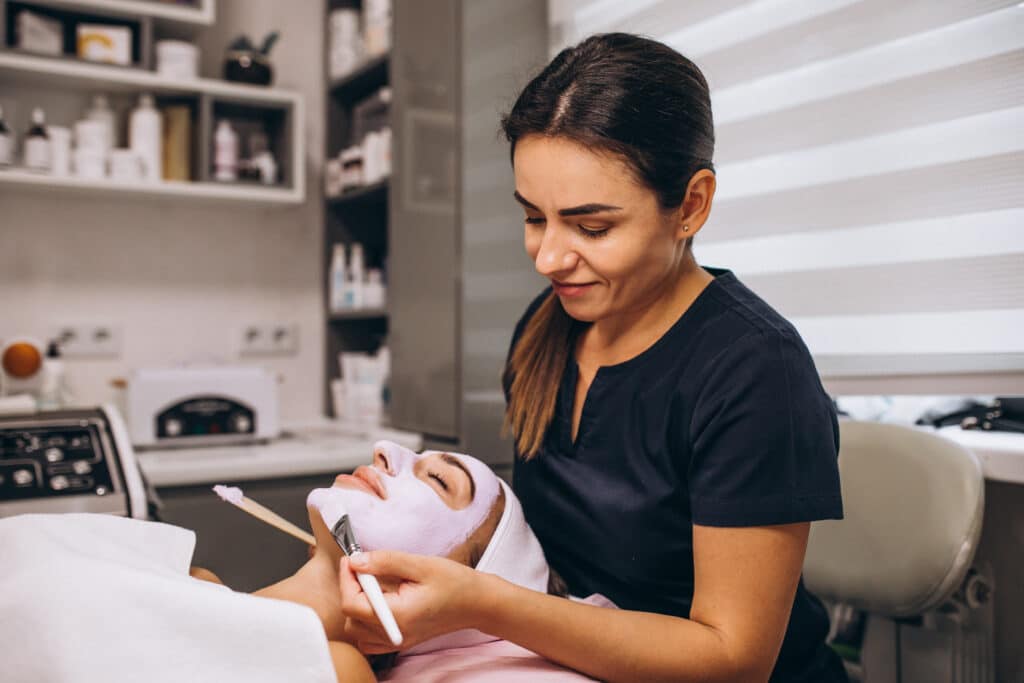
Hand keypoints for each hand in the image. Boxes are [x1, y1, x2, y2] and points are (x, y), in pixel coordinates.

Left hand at [338, 550, 483, 653]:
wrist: (477, 603)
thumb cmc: (454, 582)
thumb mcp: (420, 564)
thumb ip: (385, 562)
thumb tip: (356, 561)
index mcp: (398, 615)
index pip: (351, 604)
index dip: (346, 579)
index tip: (351, 559)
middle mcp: (394, 634)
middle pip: (350, 618)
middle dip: (351, 589)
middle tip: (365, 568)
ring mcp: (397, 641)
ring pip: (357, 630)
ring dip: (357, 605)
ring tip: (375, 585)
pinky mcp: (400, 641)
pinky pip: (369, 639)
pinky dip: (366, 621)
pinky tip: (379, 602)